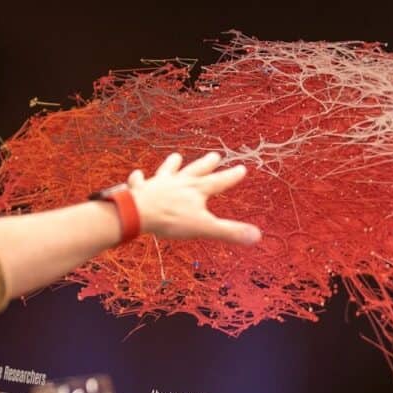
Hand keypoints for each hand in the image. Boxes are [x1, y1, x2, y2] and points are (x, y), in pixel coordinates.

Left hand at [127, 152, 261, 244]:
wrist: (139, 213)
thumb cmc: (172, 220)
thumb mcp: (205, 228)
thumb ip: (229, 232)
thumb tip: (257, 236)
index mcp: (197, 190)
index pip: (219, 181)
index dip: (231, 176)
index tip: (242, 168)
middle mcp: (179, 182)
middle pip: (196, 170)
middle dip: (206, 164)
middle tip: (215, 155)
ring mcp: (159, 184)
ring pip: (168, 171)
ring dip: (173, 164)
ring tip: (177, 157)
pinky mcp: (140, 190)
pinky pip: (139, 183)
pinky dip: (138, 179)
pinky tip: (136, 174)